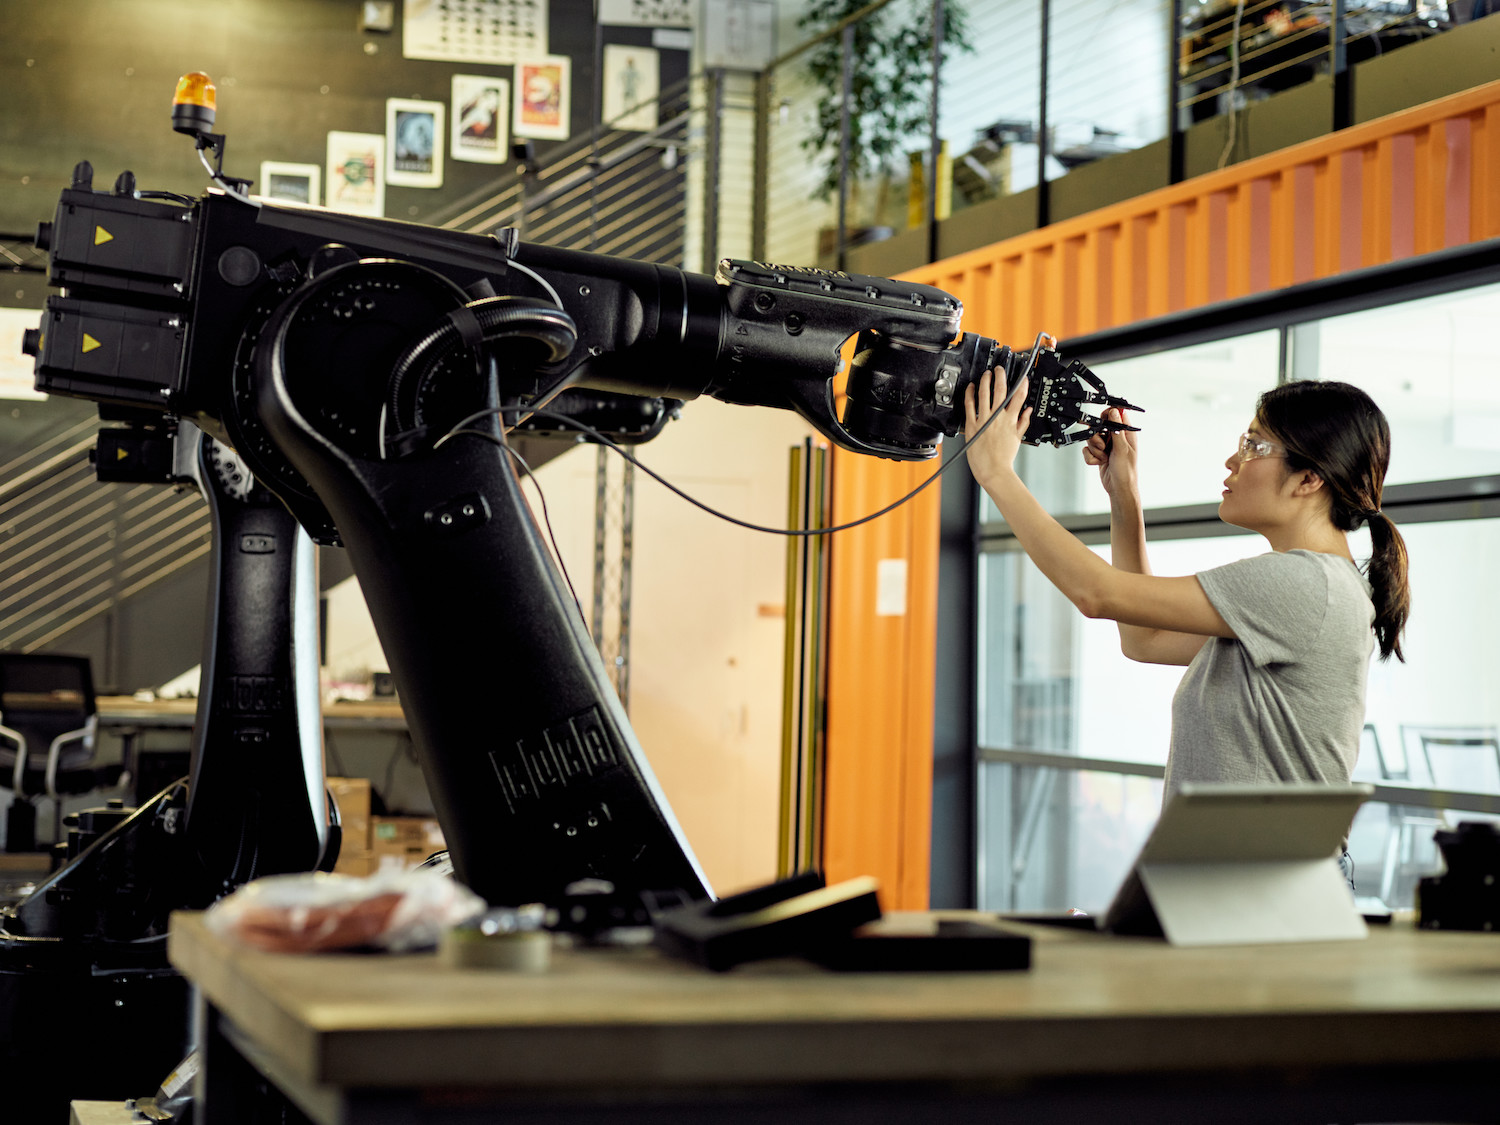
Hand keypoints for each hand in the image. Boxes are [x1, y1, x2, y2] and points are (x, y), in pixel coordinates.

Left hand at [964, 369, 1029, 487]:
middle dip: (1001, 376)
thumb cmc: (1004, 457)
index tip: (1022, 377)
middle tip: (999, 369)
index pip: (1019, 397)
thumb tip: (1028, 410)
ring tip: (986, 374)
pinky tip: (971, 387)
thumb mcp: (1017, 438)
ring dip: (986, 380)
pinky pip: (970, 405)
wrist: (993, 470)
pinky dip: (970, 394)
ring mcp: (985, 420)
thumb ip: (1023, 422)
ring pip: (985, 394)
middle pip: (1001, 390)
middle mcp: (998, 418)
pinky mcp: (972, 425)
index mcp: (1011, 420)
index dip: (1022, 384)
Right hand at [1082, 407, 1139, 500]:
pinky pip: (1087, 450)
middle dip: (1097, 437)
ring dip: (1095, 449)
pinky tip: (1100, 463)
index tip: (1102, 421)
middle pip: (1099, 425)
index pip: (1116, 414)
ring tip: (1103, 457)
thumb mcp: (1122, 449)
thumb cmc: (1126, 471)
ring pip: (1091, 438)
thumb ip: (1117, 430)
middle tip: (1103, 446)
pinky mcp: (1098, 453)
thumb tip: (1114, 411)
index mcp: (1126, 433)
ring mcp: (1106, 445)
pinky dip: (1091, 457)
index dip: (1107, 415)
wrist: (1118, 488)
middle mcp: (1115, 437)